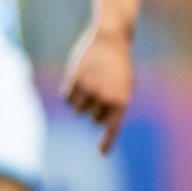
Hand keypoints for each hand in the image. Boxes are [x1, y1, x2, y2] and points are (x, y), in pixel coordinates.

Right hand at [62, 25, 132, 152]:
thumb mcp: (124, 85)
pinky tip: (77, 78)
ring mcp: (89, 88)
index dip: (107, 141)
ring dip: (81, 100)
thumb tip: (101, 124)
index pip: (113, 126)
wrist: (111, 37)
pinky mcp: (74, 79)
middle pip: (93, 118)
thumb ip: (114, 106)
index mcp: (121, 99)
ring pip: (78, 109)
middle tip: (100, 90)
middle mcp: (105, 96)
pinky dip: (70, 92)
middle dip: (95, 108)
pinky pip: (67, 98)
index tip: (101, 152)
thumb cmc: (118, 65)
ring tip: (90, 82)